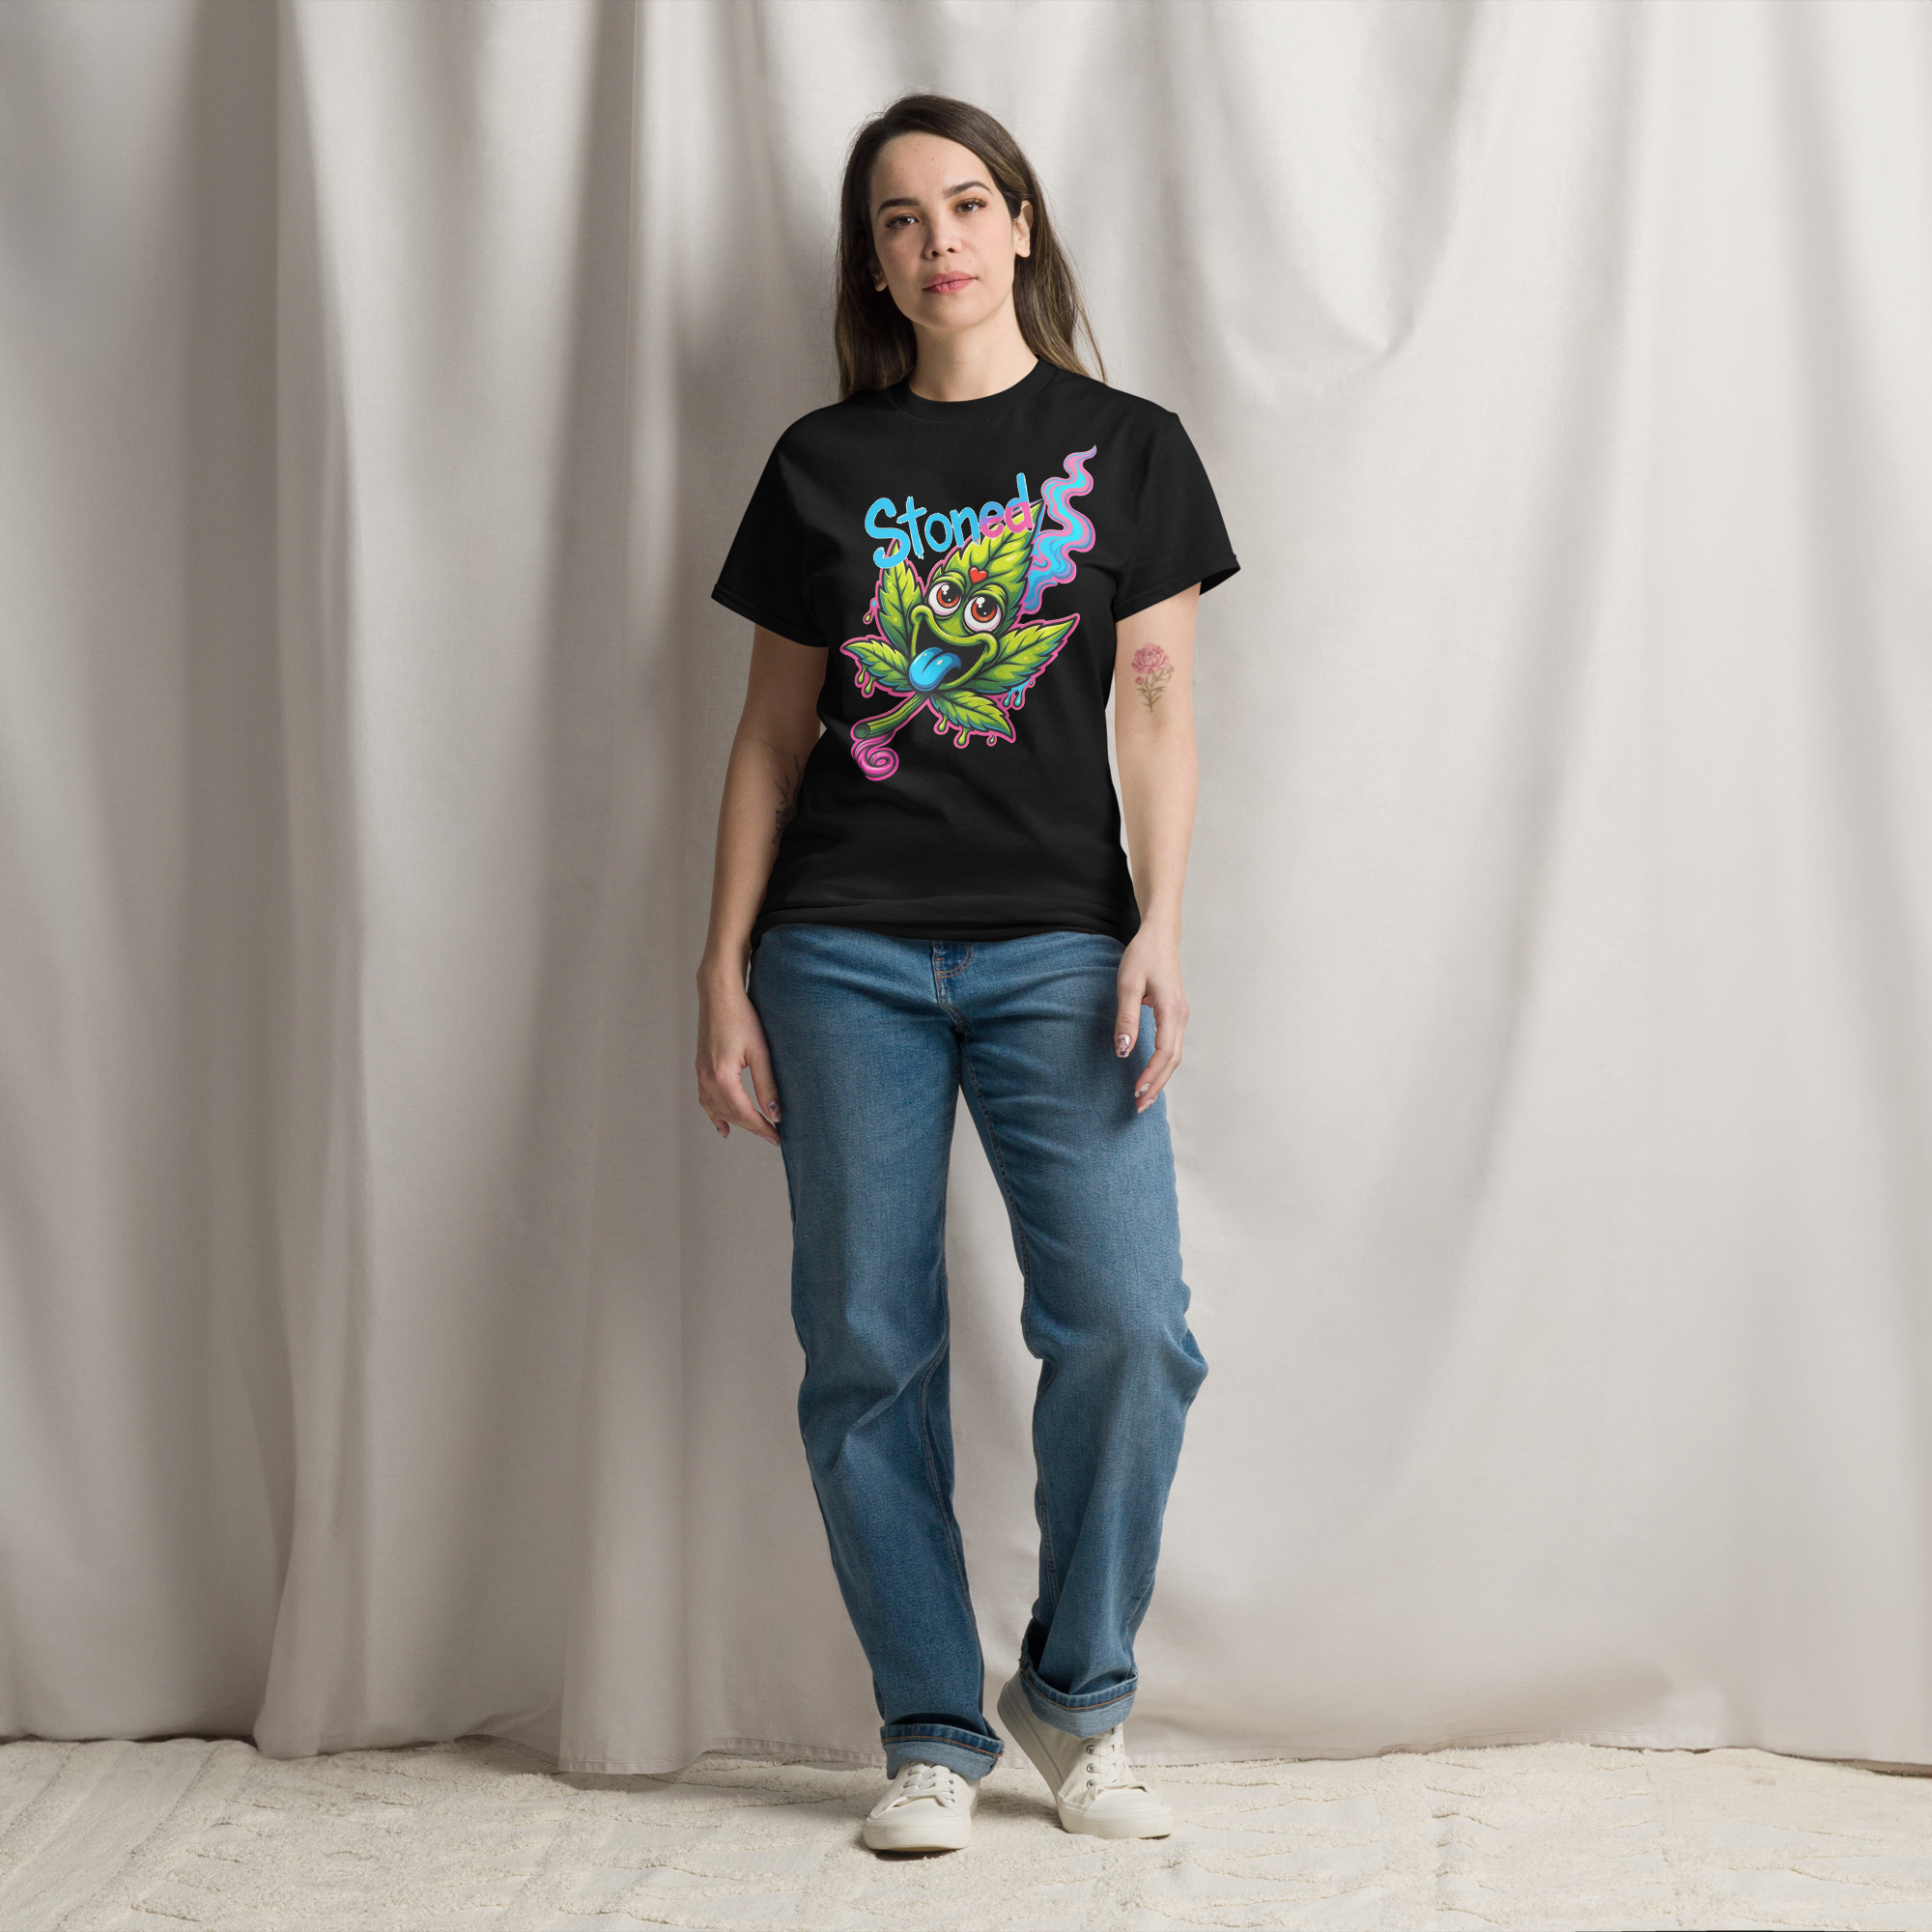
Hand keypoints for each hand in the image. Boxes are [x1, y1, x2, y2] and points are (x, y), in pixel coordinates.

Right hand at [696, 975, 781, 1144]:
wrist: (718, 995)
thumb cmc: (742, 1017)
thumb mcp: (760, 1052)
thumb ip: (766, 1085)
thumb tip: (775, 1113)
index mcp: (722, 1077)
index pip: (745, 1114)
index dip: (762, 1128)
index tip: (777, 1137)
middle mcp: (707, 1079)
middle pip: (731, 1114)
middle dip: (752, 1127)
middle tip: (772, 1135)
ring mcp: (701, 1074)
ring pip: (716, 1110)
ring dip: (735, 1122)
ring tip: (754, 1131)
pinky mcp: (701, 1068)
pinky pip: (705, 1100)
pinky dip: (714, 1115)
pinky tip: (722, 1125)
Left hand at [1114, 926, 1187, 1113]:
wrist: (1159, 936)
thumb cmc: (1142, 956)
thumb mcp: (1127, 985)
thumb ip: (1126, 1018)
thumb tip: (1124, 1051)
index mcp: (1171, 1010)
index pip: (1165, 1052)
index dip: (1151, 1075)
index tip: (1136, 1092)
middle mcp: (1181, 1016)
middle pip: (1173, 1060)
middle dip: (1157, 1084)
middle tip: (1139, 1106)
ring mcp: (1181, 1016)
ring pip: (1174, 1055)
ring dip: (1161, 1077)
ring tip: (1145, 1097)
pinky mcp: (1175, 1014)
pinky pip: (1172, 1046)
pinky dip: (1163, 1065)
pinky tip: (1152, 1075)